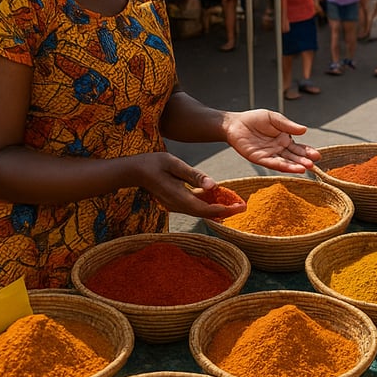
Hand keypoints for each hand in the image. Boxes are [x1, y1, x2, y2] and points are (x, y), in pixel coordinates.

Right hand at [125, 152, 243, 217]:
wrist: (133, 171)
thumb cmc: (154, 163)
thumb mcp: (175, 164)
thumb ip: (194, 176)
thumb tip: (213, 185)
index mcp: (180, 197)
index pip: (207, 209)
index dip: (225, 209)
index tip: (240, 207)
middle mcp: (178, 206)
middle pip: (206, 213)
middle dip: (225, 211)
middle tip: (242, 207)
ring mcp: (175, 206)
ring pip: (200, 211)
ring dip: (217, 208)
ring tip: (234, 203)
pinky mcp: (175, 202)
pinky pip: (194, 206)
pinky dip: (207, 203)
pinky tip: (216, 196)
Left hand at [224, 109, 319, 171]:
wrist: (235, 123)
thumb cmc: (255, 119)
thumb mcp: (274, 118)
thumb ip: (288, 125)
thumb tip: (304, 130)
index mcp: (284, 139)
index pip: (299, 147)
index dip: (308, 152)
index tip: (318, 155)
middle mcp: (279, 149)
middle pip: (294, 156)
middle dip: (304, 160)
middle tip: (313, 164)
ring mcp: (270, 155)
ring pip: (285, 162)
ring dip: (295, 166)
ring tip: (306, 168)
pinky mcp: (259, 159)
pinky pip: (272, 163)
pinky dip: (283, 166)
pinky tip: (291, 168)